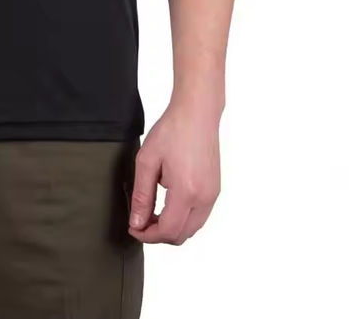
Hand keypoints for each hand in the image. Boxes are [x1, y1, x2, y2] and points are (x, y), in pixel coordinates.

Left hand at [128, 100, 220, 244]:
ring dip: (171, 228)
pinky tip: (167, 205)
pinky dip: (183, 219)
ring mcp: (213, 195)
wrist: (197, 114)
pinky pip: (199, 216)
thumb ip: (142, 195)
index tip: (133, 228)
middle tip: (140, 222)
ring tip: (151, 214)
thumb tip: (137, 222)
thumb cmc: (172, 131)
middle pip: (182, 236)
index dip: (147, 235)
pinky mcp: (215, 189)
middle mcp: (204, 198)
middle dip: (159, 235)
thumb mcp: (147, 161)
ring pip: (192, 229)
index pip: (167, 230)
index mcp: (186, 191)